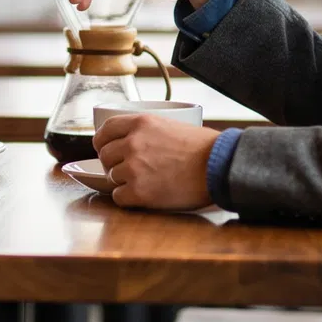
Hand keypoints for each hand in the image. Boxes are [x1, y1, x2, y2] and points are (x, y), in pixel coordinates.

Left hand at [94, 114, 218, 209]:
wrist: (219, 167)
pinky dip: (128, 198)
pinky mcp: (139, 192)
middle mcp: (133, 143)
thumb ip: (148, 131)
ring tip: (146, 182)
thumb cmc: (204, 148)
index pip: (106, 129)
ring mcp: (134, 168)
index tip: (104, 147)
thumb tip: (131, 140)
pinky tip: (143, 196)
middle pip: (105, 155)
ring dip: (124, 181)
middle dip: (113, 163)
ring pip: (112, 177)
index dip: (102, 140)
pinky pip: (119, 197)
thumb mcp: (172, 125)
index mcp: (140, 123)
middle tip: (128, 169)